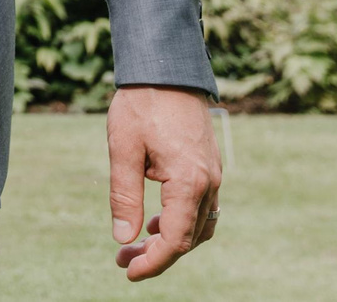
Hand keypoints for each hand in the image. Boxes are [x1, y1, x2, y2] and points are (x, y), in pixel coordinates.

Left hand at [107, 84, 221, 280]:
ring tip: (139, 242)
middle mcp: (209, 182)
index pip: (175, 241)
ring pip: (199, 226)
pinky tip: (156, 217)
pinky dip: (182, 221)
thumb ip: (124, 196)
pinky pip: (202, 207)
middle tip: (123, 259)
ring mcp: (213, 174)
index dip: (153, 263)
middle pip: (189, 238)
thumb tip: (124, 239)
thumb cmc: (142, 104)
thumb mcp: (123, 150)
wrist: (167, 66)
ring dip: (171, 240)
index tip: (128, 271)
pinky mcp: (209, 165)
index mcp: (189, 182)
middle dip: (157, 254)